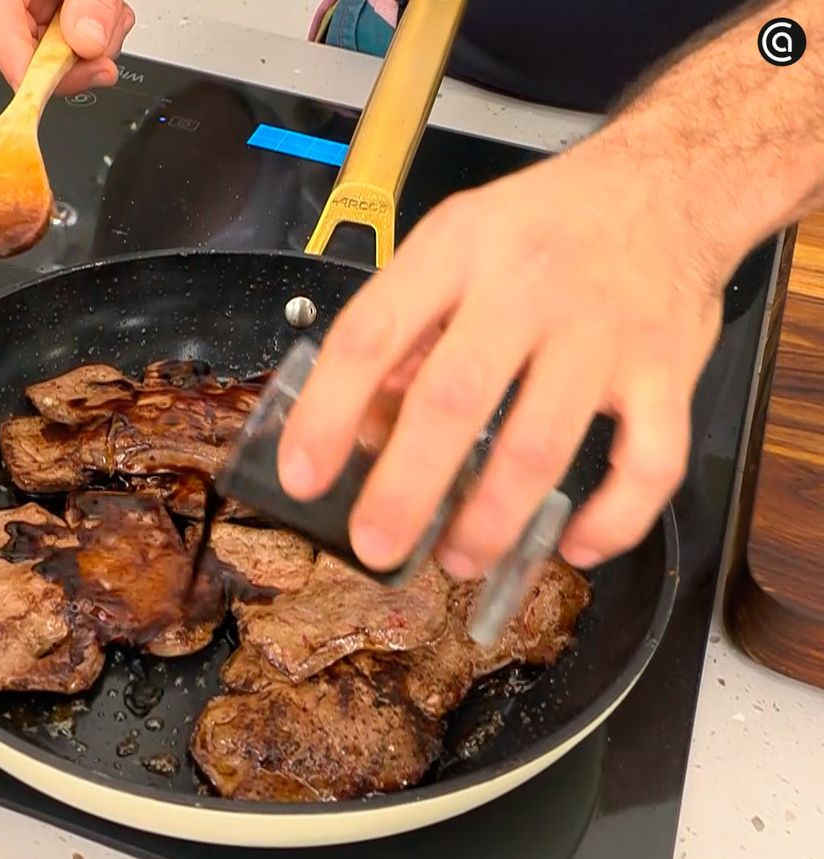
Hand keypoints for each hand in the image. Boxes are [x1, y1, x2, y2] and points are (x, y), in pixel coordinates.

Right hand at [0, 0, 134, 92]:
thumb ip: (88, 2)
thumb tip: (86, 42)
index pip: (1, 38)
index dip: (24, 71)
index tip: (47, 87)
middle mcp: (13, 3)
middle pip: (25, 59)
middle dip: (70, 66)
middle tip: (101, 62)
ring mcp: (35, 14)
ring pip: (54, 60)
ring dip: (92, 53)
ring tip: (111, 17)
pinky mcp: (58, 22)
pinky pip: (73, 50)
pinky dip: (99, 42)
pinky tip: (109, 17)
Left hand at [277, 137, 732, 579]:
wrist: (671, 182)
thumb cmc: (546, 222)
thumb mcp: (457, 241)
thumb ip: (408, 323)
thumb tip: (360, 421)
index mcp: (457, 252)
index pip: (372, 335)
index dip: (327, 411)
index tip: (302, 476)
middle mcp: (527, 288)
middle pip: (453, 400)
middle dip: (405, 487)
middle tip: (375, 546)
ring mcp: (603, 332)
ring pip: (540, 445)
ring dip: (491, 518)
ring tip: (458, 560)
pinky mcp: (669, 371)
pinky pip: (648, 462)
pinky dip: (613, 520)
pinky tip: (575, 549)